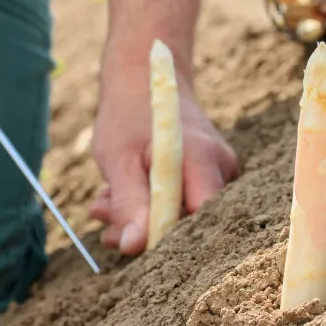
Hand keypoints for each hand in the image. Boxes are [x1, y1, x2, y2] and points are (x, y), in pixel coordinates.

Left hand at [88, 61, 238, 255]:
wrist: (145, 79)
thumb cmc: (129, 114)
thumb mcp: (119, 160)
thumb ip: (129, 204)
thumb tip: (134, 247)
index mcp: (204, 160)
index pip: (199, 220)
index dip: (166, 238)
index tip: (128, 239)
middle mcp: (222, 168)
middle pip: (191, 222)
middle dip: (143, 228)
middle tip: (103, 217)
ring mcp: (219, 172)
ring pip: (181, 215)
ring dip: (138, 216)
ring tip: (104, 202)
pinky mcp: (207, 177)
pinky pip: (180, 204)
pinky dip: (147, 205)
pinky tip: (121, 197)